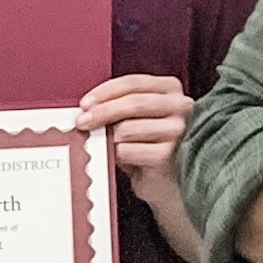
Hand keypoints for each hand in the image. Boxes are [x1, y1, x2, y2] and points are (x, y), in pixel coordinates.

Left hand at [78, 72, 192, 210]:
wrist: (162, 179)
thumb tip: (87, 109)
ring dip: (110, 138)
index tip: (85, 103)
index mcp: (170, 89)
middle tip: (83, 122)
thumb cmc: (146, 144)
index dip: (105, 92)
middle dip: (102, 112)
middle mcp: (180, 106)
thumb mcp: (133, 118)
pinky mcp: (168, 154)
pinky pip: (129, 150)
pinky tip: (120, 157)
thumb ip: (117, 106)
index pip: (133, 83)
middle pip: (132, 103)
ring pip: (128, 128)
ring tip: (108, 144)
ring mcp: (177, 130)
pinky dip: (117, 154)